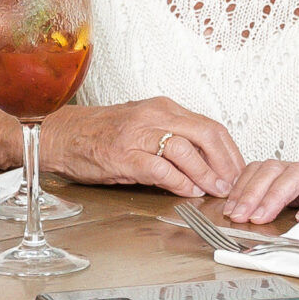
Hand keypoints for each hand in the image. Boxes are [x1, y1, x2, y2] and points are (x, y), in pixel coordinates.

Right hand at [38, 98, 243, 196]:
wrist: (61, 135)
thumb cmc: (99, 133)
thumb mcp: (142, 126)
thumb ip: (172, 138)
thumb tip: (204, 162)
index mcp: (162, 107)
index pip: (210, 126)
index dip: (230, 151)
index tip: (237, 170)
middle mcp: (154, 115)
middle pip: (206, 134)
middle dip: (226, 163)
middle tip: (233, 183)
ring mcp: (139, 134)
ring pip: (187, 150)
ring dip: (207, 174)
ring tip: (215, 190)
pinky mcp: (125, 155)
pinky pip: (162, 169)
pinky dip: (180, 182)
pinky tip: (188, 192)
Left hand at [218, 159, 298, 226]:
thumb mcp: (289, 224)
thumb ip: (269, 220)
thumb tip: (239, 224)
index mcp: (286, 181)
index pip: (258, 171)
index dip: (242, 188)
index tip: (230, 210)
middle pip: (272, 169)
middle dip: (252, 192)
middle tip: (241, 216)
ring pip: (297, 173)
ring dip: (275, 195)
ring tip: (263, 216)